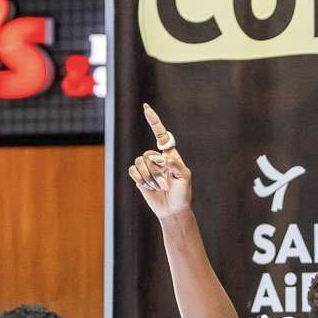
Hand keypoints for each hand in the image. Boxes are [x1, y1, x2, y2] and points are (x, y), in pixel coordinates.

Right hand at [127, 104, 192, 218]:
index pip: (160, 134)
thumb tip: (161, 157)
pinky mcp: (139, 177)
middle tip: (166, 184)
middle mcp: (157, 158)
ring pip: (139, 163)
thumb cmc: (182, 193)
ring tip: (159, 187)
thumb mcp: (185, 177)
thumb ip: (175, 164)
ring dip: (149, 178)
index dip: (153, 121)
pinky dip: (141, 181)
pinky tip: (150, 188)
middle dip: (156, 172)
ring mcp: (147, 167)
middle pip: (148, 155)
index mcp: (170, 154)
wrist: (173, 209)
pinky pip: (133, 172)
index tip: (146, 108)